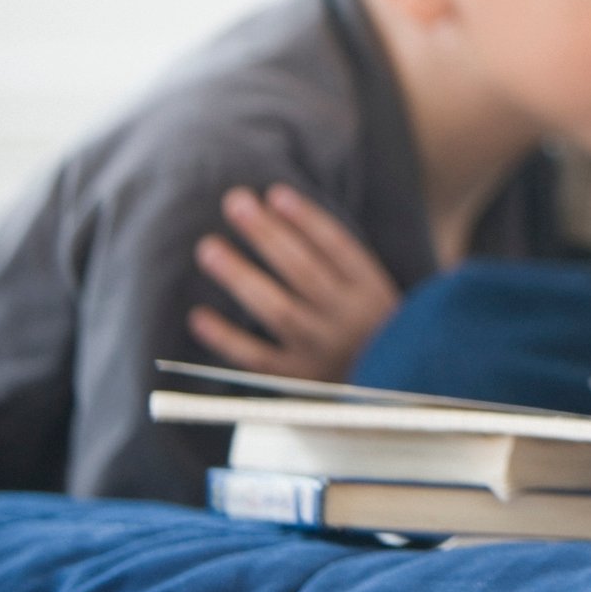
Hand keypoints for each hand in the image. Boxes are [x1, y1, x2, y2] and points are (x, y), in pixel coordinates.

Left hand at [188, 185, 401, 381]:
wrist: (392, 398)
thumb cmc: (375, 333)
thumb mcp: (378, 295)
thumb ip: (346, 267)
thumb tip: (287, 214)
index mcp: (373, 292)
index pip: (341, 248)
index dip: (308, 219)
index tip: (275, 194)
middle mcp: (350, 320)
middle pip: (305, 271)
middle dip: (267, 234)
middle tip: (234, 203)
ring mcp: (323, 352)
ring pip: (279, 310)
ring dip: (242, 276)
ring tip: (208, 247)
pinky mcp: (298, 381)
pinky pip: (257, 358)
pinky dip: (226, 339)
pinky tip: (198, 316)